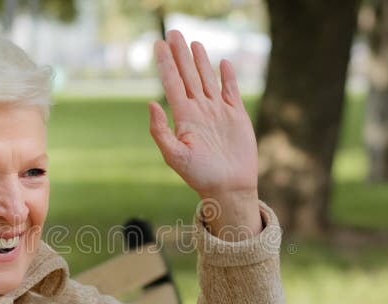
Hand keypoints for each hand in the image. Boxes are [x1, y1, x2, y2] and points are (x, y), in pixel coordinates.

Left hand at [149, 30, 260, 238]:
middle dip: (180, 54)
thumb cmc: (199, 175)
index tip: (158, 45)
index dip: (165, 63)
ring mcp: (218, 111)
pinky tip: (223, 64)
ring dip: (201, 61)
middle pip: (188, 75)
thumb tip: (151, 104)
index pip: (172, 83)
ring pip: (207, 79)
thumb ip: (160, 131)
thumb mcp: (174, 156)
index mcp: (183, 116)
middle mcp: (199, 110)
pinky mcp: (236, 116)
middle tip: (173, 33)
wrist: (228, 187)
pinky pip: (231, 91)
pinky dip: (227, 77)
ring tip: (194, 43)